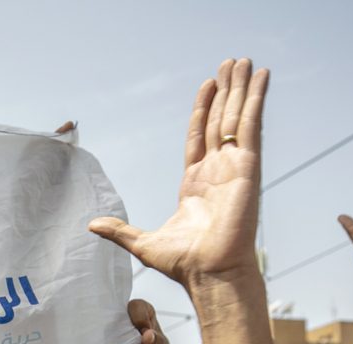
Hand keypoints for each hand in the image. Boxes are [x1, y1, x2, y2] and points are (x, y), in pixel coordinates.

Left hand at [89, 59, 265, 287]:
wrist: (209, 273)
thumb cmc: (184, 264)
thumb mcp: (142, 243)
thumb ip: (119, 231)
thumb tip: (92, 225)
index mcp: (195, 184)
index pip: (198, 137)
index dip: (202, 110)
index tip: (209, 85)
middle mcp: (217, 171)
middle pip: (220, 121)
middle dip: (225, 92)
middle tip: (231, 63)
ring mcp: (234, 167)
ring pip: (236, 118)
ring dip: (241, 89)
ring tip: (244, 62)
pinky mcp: (247, 167)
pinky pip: (250, 126)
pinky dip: (256, 101)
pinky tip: (260, 79)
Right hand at [108, 300, 170, 343]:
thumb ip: (156, 340)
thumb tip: (147, 335)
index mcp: (142, 309)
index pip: (135, 306)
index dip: (140, 319)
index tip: (145, 332)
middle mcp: (126, 315)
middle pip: (118, 316)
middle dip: (129, 335)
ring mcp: (114, 328)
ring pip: (110, 332)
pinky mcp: (107, 341)